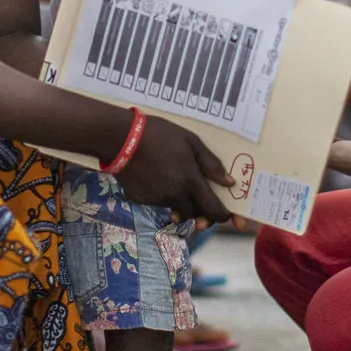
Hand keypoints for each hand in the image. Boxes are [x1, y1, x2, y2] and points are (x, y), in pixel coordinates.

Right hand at [116, 116, 231, 223]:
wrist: (121, 138)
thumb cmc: (159, 135)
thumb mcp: (191, 141)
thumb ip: (211, 164)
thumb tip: (229, 182)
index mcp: (190, 182)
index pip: (213, 210)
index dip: (221, 215)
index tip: (224, 212)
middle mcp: (174, 196)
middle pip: (194, 214)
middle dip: (199, 210)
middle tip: (198, 197)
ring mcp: (156, 200)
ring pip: (175, 207)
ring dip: (179, 200)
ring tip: (172, 179)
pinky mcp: (140, 200)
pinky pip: (157, 203)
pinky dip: (161, 195)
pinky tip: (155, 177)